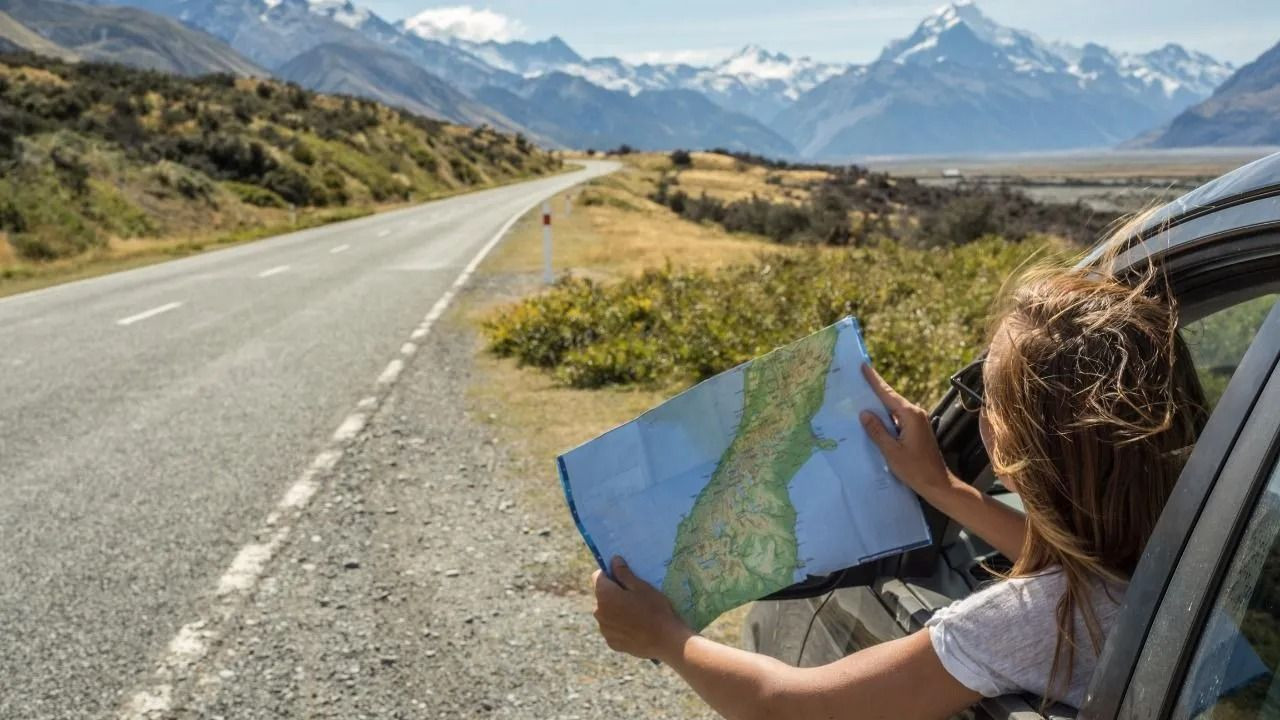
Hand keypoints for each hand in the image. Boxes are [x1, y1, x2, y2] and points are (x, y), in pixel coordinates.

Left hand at [592, 556, 692, 660]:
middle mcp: (598, 612)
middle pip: (601, 595)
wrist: (665, 641)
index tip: (624, 577)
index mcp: (604, 595)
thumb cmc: (655, 609)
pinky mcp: (611, 642)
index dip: (610, 573)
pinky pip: (611, 628)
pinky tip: (636, 627)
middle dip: (613, 593)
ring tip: (636, 613)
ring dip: (615, 609)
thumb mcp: (642, 587)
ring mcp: (604, 630)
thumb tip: (613, 560)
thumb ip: (624, 573)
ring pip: (606, 613)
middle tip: (634, 596)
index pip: (597, 576)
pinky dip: (619, 625)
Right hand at [859, 364, 954, 503]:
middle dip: (875, 390)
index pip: (888, 394)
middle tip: (858, 378)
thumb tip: (864, 413)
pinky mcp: (917, 430)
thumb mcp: (891, 451)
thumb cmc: (915, 469)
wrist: (937, 483)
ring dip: (879, 404)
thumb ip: (877, 430)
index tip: (864, 366)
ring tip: (861, 397)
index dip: (874, 380)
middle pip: (891, 398)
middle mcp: (916, 414)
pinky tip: (874, 419)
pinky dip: (886, 417)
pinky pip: (898, 418)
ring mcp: (918, 422)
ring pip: (894, 409)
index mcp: (910, 415)